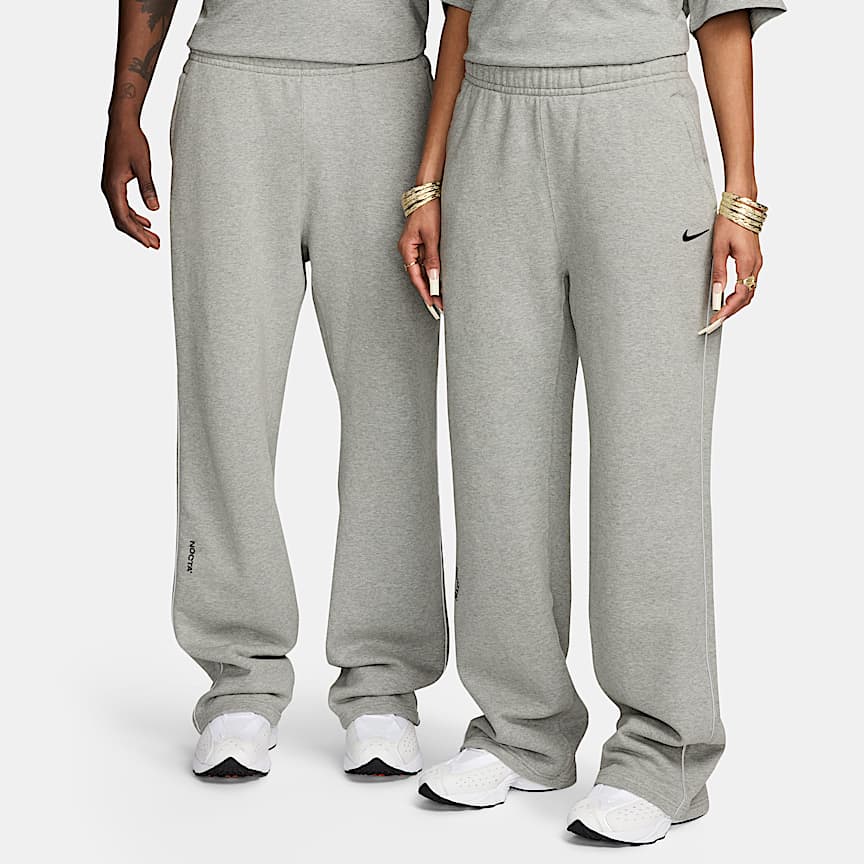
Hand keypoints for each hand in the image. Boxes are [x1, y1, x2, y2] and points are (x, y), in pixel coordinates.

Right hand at [101, 118, 160, 247]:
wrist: (122, 123)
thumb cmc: (132, 141)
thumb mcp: (143, 165)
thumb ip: (148, 187)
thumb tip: (154, 209)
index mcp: (113, 186)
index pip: (123, 218)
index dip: (137, 233)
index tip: (150, 244)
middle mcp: (108, 188)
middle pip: (122, 219)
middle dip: (139, 234)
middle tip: (156, 245)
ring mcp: (110, 186)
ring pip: (123, 214)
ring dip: (138, 226)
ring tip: (154, 237)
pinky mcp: (115, 182)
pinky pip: (123, 205)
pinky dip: (135, 215)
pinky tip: (147, 221)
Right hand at [397, 199, 443, 319]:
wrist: (428, 192)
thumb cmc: (428, 210)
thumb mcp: (432, 236)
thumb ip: (432, 259)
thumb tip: (433, 279)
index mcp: (407, 249)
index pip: (415, 277)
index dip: (424, 292)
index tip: (433, 304)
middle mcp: (408, 250)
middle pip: (418, 276)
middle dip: (429, 292)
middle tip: (440, 306)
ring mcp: (414, 247)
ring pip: (422, 270)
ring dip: (431, 284)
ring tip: (442, 297)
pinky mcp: (421, 243)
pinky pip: (425, 262)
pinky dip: (432, 272)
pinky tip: (439, 281)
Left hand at [701, 212, 762, 332]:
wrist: (742, 204)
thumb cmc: (730, 222)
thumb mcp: (719, 248)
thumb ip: (719, 272)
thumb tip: (717, 293)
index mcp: (748, 263)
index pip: (740, 296)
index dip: (727, 310)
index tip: (716, 319)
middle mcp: (756, 265)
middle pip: (746, 297)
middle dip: (731, 311)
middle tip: (715, 321)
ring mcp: (757, 263)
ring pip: (749, 291)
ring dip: (736, 304)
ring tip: (720, 312)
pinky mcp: (754, 260)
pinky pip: (750, 283)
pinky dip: (740, 294)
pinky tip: (728, 297)